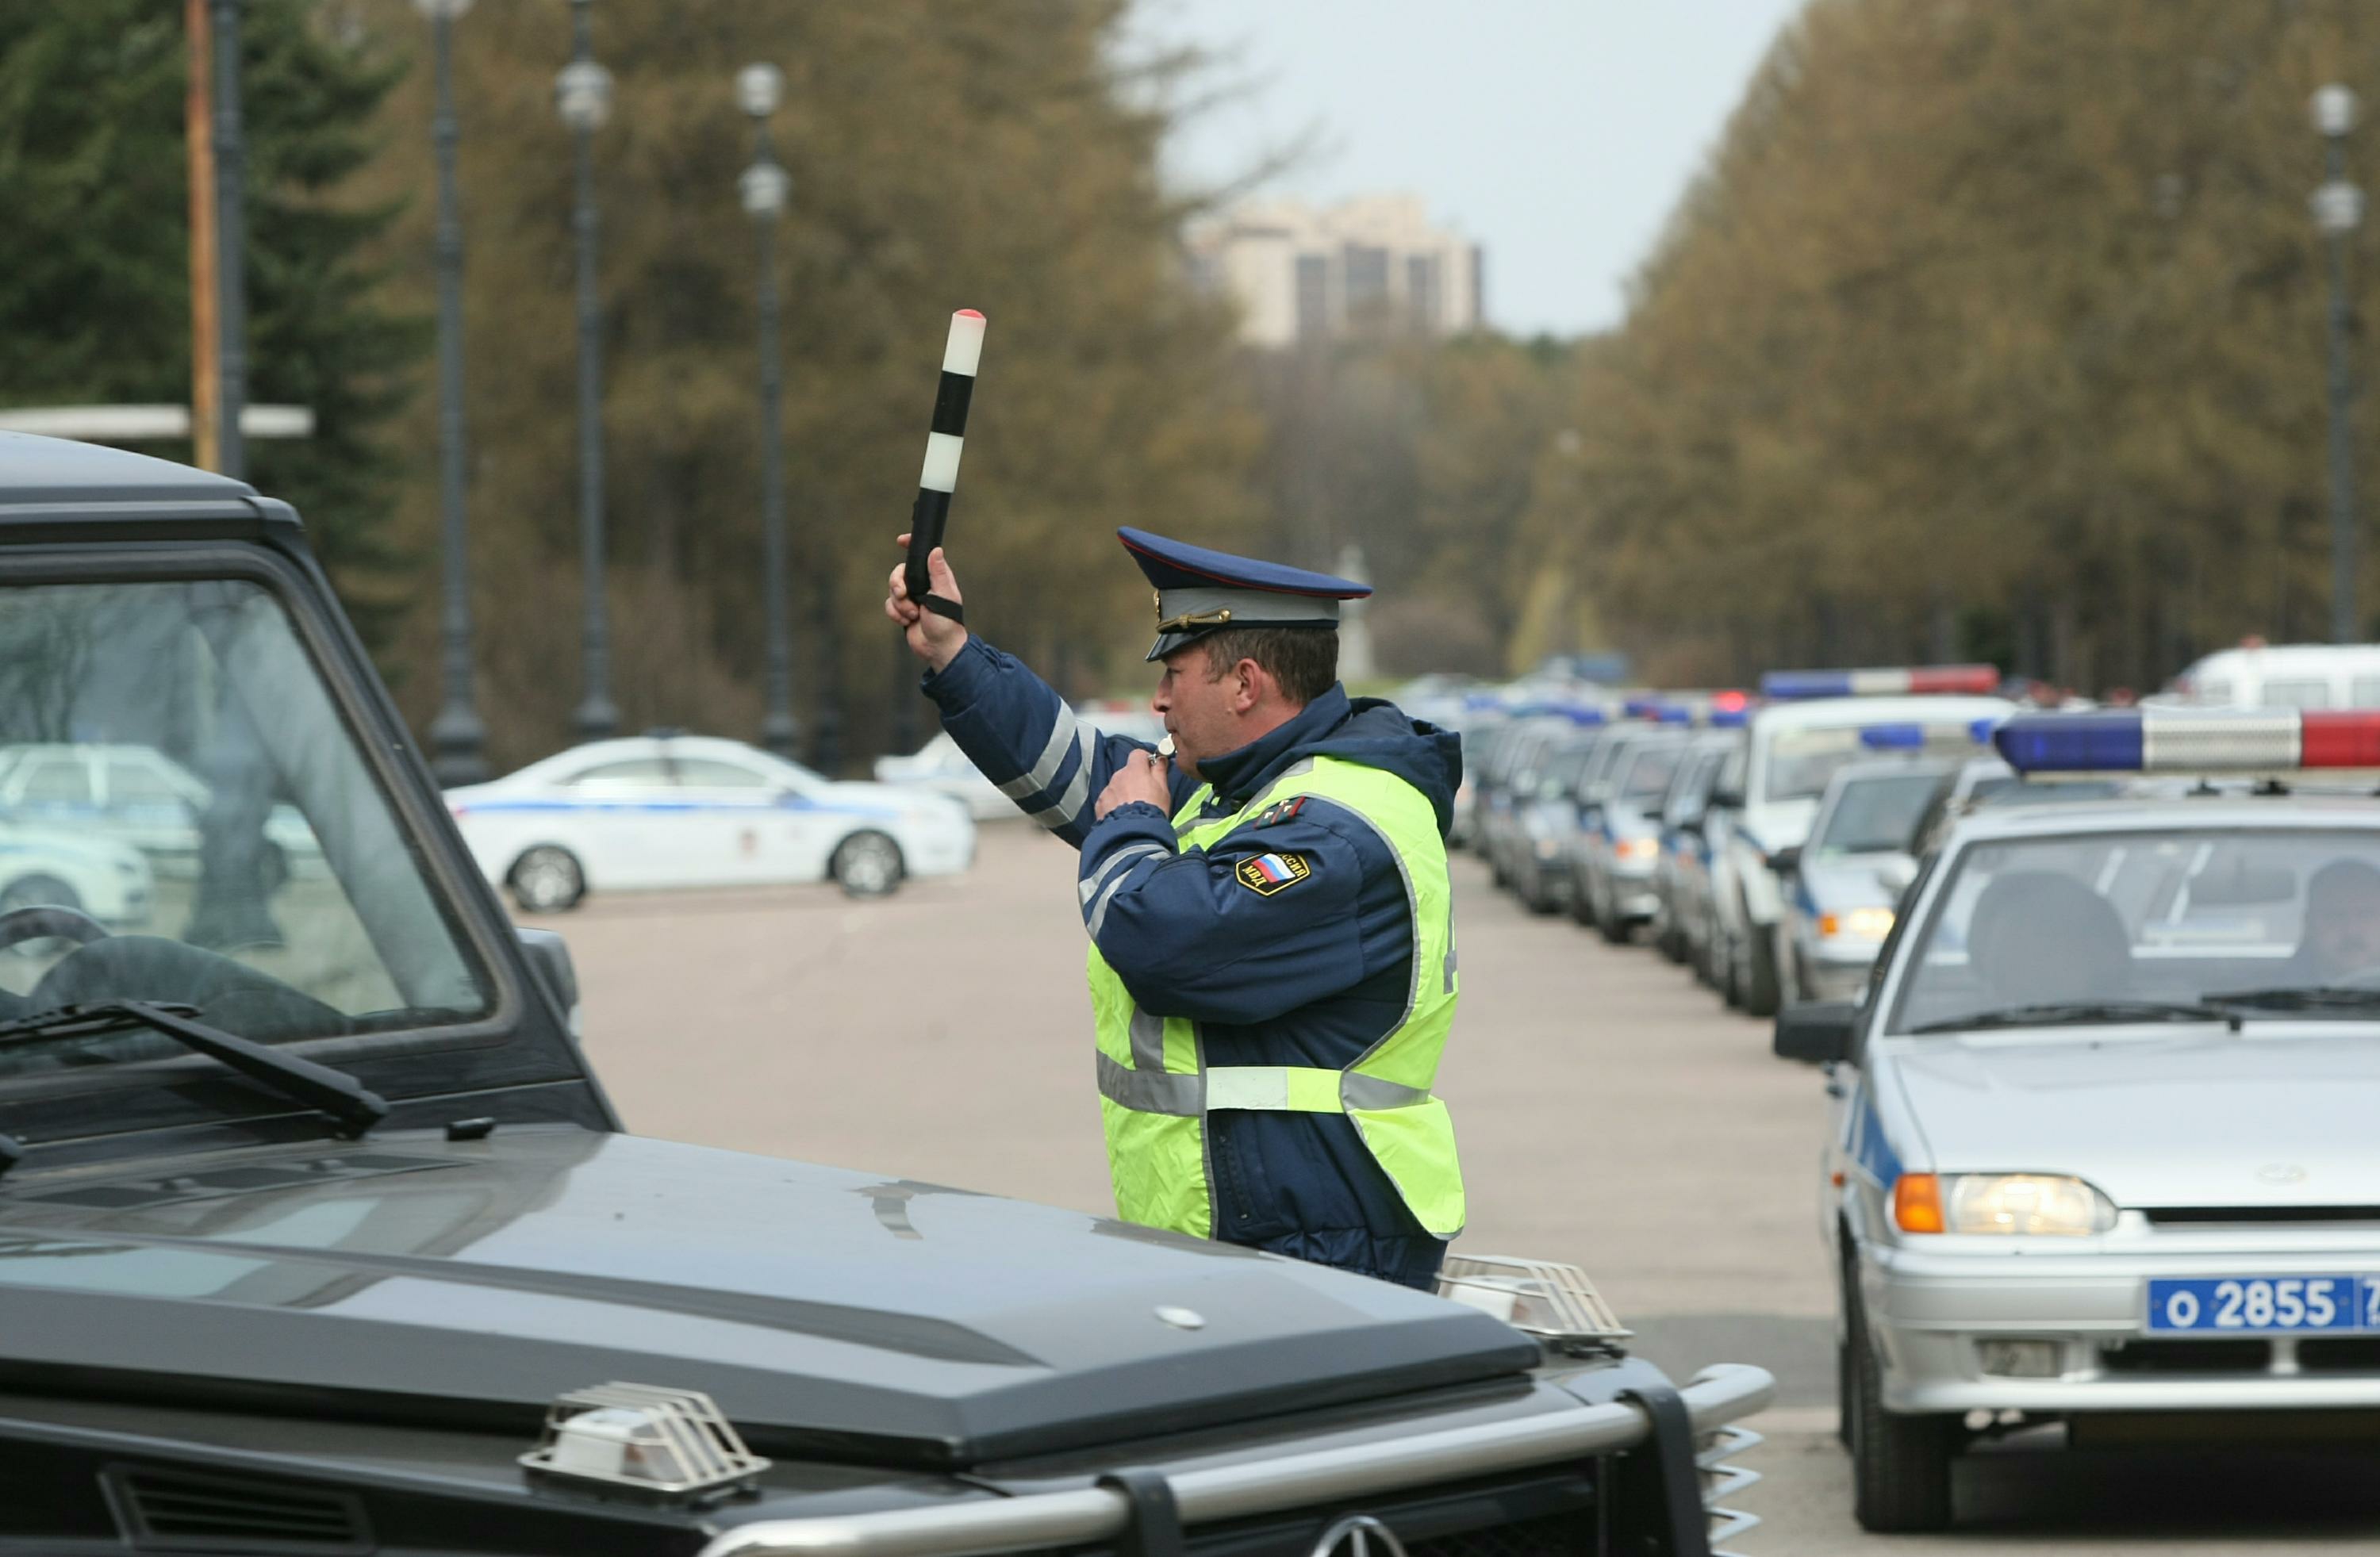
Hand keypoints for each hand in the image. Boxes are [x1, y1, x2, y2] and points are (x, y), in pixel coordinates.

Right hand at [885, 535, 967, 671]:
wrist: (938, 648)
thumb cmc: (947, 622)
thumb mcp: (944, 596)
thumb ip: (938, 573)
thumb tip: (936, 549)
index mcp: (935, 577)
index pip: (922, 556)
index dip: (910, 546)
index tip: (901, 540)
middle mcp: (922, 585)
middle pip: (899, 572)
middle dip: (897, 583)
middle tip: (903, 594)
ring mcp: (912, 598)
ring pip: (892, 590)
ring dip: (900, 604)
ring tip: (913, 615)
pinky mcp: (903, 611)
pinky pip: (889, 605)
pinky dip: (896, 613)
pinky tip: (907, 621)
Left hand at [1095, 748, 1172, 820]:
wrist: (1133, 834)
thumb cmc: (1152, 811)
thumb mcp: (1163, 790)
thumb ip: (1160, 771)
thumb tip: (1160, 758)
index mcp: (1134, 770)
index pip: (1137, 755)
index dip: (1145, 761)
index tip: (1150, 770)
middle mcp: (1118, 777)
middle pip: (1126, 772)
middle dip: (1133, 780)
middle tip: (1143, 796)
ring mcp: (1107, 791)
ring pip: (1116, 787)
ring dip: (1122, 793)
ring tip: (1132, 810)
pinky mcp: (1099, 805)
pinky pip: (1107, 800)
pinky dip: (1113, 805)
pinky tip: (1121, 816)